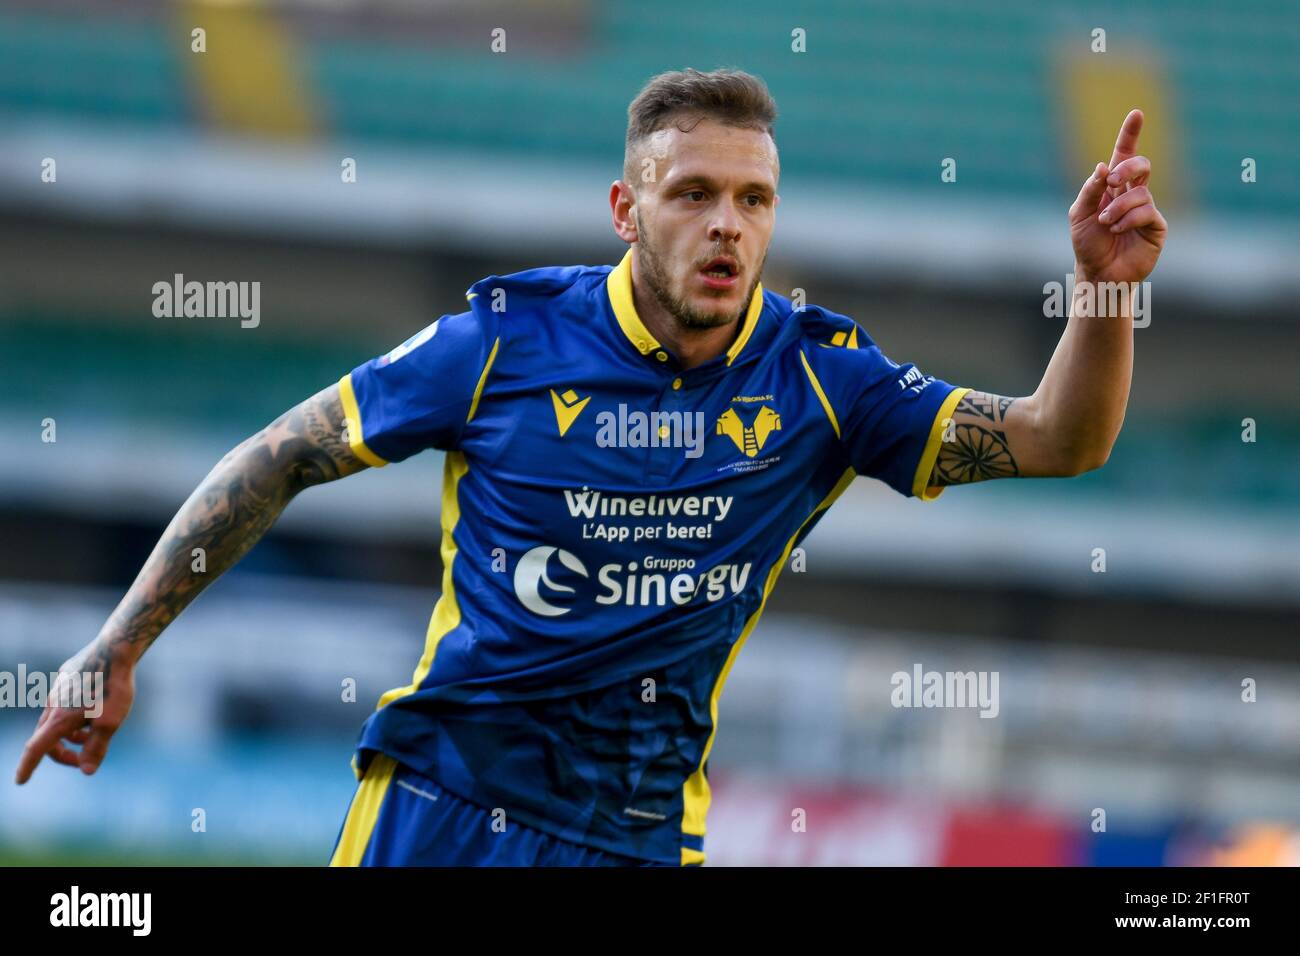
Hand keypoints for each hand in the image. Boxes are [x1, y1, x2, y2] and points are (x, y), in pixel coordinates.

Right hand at [14, 639, 135, 783]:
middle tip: (85, 759)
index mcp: (59, 719)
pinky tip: (95, 707)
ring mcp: (58, 689)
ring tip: (93, 734)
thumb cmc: (114, 687)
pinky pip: (66, 701)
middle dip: (62, 754)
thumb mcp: (111, 722)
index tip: (20, 781)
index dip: (27, 767)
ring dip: (71, 734)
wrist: (116, 649)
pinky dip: (76, 714)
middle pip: (47, 738)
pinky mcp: (67, 677)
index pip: (36, 749)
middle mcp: (53, 704)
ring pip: (57, 719)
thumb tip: (87, 771)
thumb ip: (97, 748)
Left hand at [1069, 109, 1167, 283]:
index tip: (1136, 113)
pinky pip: (1146, 211)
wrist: (1099, 273)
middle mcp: (1132, 194)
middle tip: (1111, 182)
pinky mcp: (1156, 225)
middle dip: (1126, 168)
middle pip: (1140, 164)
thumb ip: (1089, 190)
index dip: (1130, 134)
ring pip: (1139, 192)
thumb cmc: (1087, 245)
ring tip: (1105, 223)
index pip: (1123, 155)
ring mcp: (1146, 208)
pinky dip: (1127, 219)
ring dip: (1117, 207)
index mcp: (1112, 187)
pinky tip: (1117, 230)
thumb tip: (1101, 167)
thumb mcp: (1078, 215)